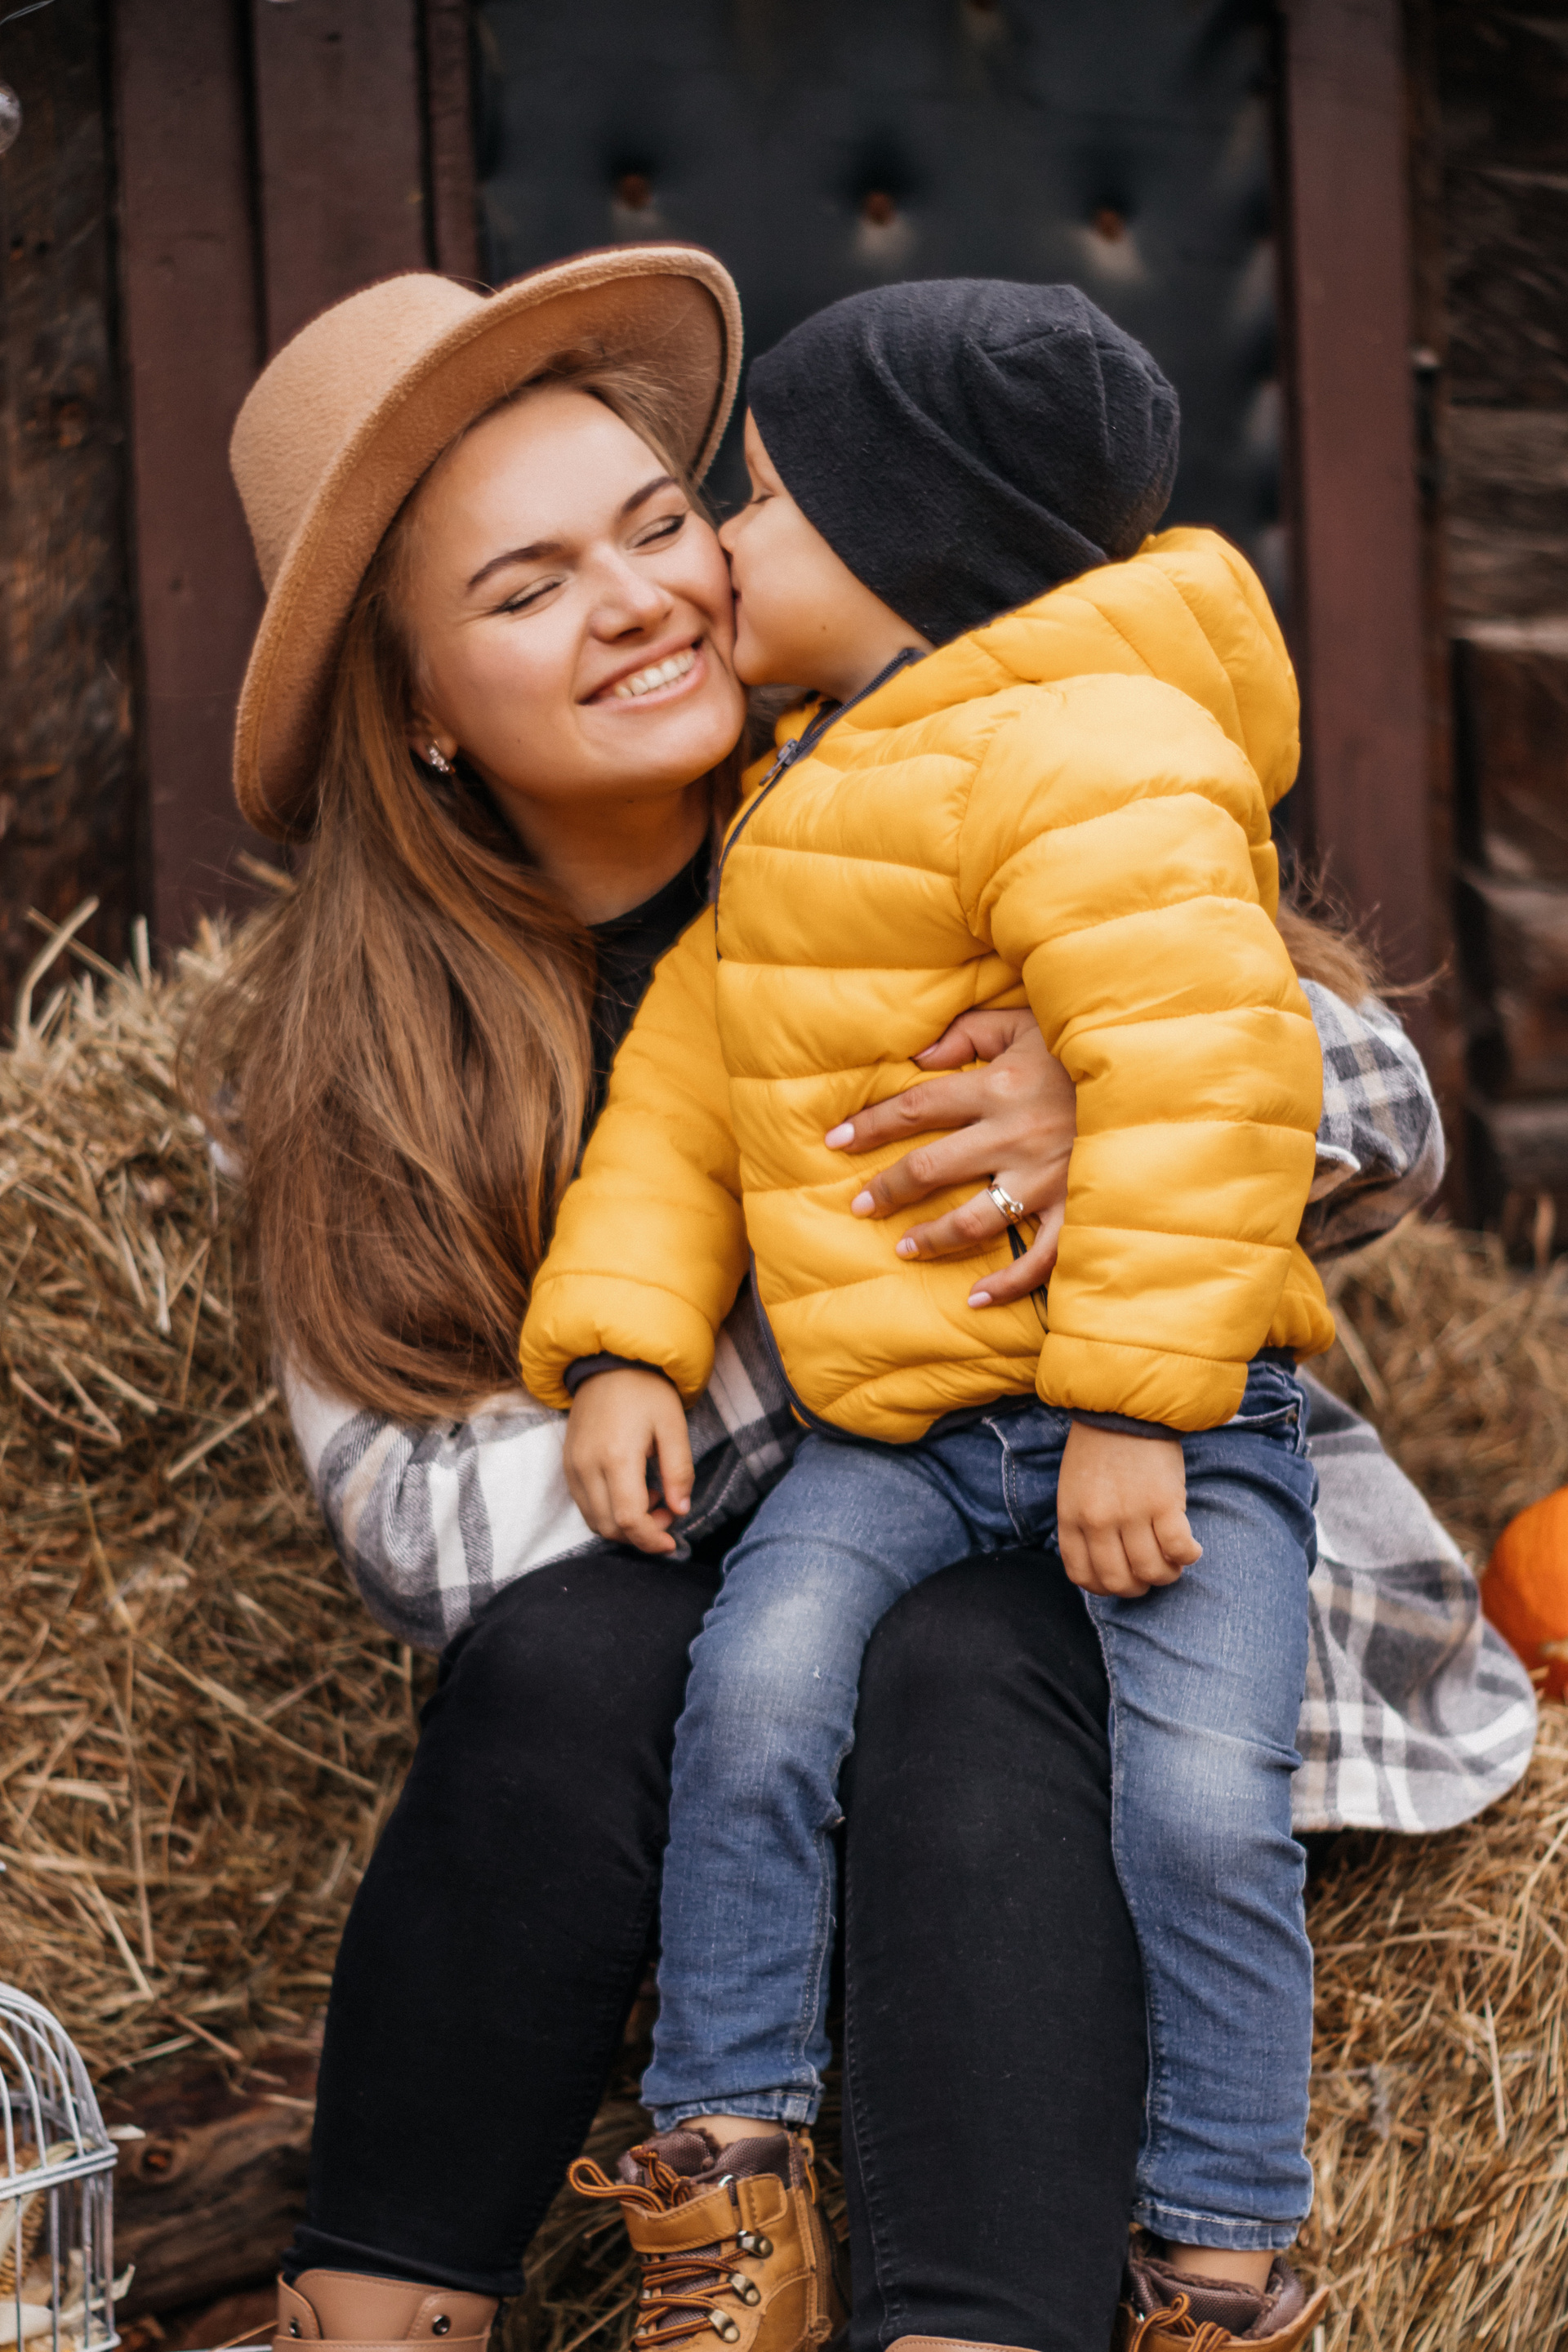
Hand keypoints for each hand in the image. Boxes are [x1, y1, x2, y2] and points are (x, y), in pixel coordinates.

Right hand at [563, 1369, 693, 1555]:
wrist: (608, 1363)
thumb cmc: (646, 1391)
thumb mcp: (673, 1426)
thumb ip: (678, 1471)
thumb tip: (680, 1510)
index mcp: (616, 1457)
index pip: (629, 1519)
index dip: (651, 1539)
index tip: (672, 1541)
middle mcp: (587, 1466)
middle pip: (609, 1527)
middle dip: (641, 1535)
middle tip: (667, 1513)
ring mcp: (573, 1466)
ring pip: (594, 1521)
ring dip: (624, 1526)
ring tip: (651, 1501)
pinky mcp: (568, 1464)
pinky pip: (584, 1505)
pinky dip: (608, 1512)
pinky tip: (630, 1492)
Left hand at [823, 1008, 1073, 1307]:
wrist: (1158, 1074)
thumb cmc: (1084, 1045)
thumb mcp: (1027, 1023)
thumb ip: (969, 1033)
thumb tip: (919, 1056)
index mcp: (998, 1086)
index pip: (916, 1108)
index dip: (870, 1125)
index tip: (835, 1140)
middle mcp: (1014, 1135)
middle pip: (931, 1167)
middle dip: (888, 1188)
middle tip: (860, 1204)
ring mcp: (1046, 1178)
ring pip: (975, 1219)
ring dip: (934, 1237)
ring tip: (904, 1247)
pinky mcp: (1078, 1207)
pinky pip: (1039, 1258)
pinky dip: (1008, 1283)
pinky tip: (976, 1297)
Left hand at [1055, 1422, 1202, 1598]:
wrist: (1124, 1408)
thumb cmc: (1099, 1447)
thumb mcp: (1075, 1489)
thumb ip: (1083, 1525)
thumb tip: (1104, 1564)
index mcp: (1072, 1518)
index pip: (1084, 1576)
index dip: (1106, 1588)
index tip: (1122, 1580)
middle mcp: (1098, 1521)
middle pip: (1120, 1581)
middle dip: (1139, 1587)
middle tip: (1151, 1572)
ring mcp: (1130, 1513)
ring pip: (1151, 1571)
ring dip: (1167, 1574)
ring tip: (1174, 1561)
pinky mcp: (1163, 1502)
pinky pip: (1178, 1548)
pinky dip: (1188, 1556)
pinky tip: (1191, 1549)